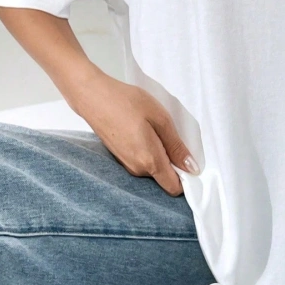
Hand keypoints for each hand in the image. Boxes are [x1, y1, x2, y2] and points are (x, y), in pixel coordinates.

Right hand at [67, 69, 198, 195]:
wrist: (93, 96)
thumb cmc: (127, 102)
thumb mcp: (161, 119)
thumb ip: (177, 146)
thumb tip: (192, 168)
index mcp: (150, 162)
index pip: (174, 188)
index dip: (186, 177)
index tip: (188, 159)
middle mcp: (137, 169)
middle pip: (164, 177)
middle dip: (172, 161)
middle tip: (168, 134)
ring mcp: (126, 165)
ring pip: (152, 168)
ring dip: (159, 154)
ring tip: (152, 129)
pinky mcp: (119, 158)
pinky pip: (141, 161)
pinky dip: (147, 150)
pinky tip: (141, 131)